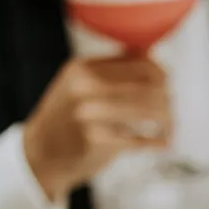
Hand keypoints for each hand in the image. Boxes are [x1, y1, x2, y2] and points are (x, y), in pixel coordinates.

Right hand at [23, 56, 172, 200]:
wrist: (38, 155)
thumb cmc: (66, 119)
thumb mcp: (78, 84)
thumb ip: (112, 69)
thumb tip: (151, 54)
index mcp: (84, 68)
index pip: (141, 64)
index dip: (162, 76)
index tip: (166, 88)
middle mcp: (86, 87)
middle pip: (149, 86)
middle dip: (166, 101)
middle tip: (170, 113)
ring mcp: (90, 113)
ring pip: (148, 110)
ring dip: (166, 121)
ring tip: (168, 129)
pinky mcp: (96, 141)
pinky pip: (140, 139)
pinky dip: (156, 142)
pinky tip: (162, 144)